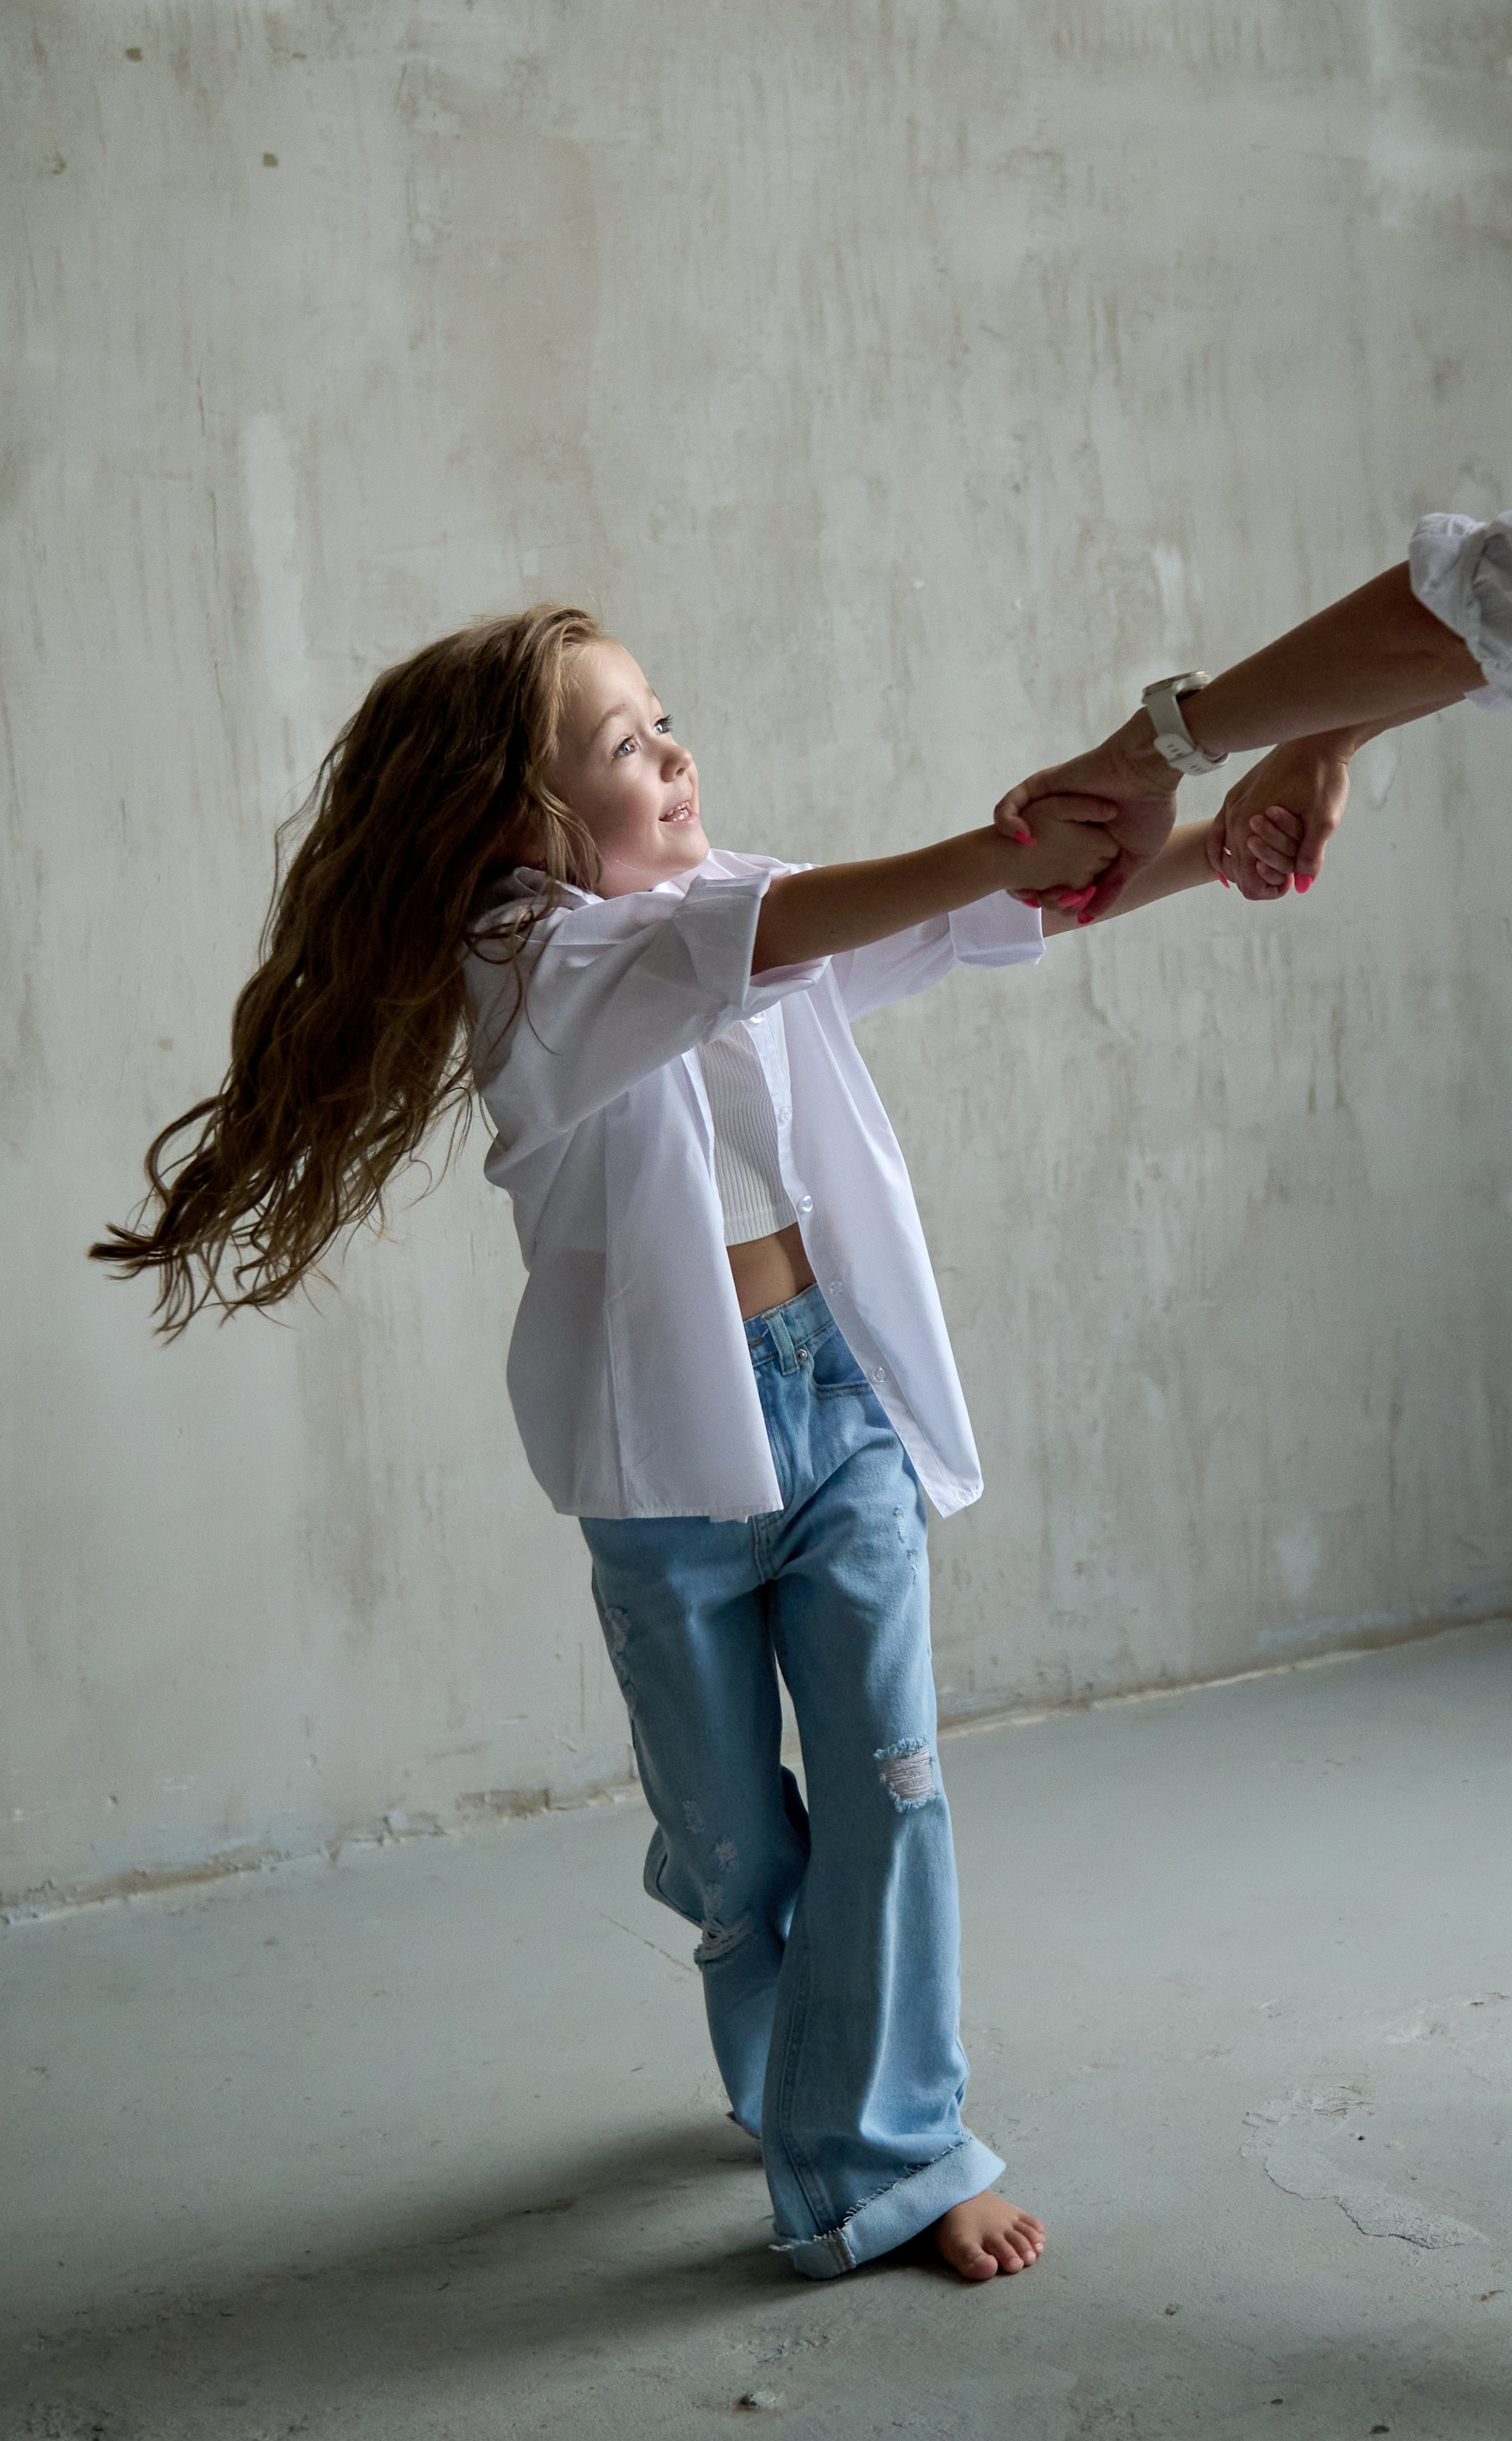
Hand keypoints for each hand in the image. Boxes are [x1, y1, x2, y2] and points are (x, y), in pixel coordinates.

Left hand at [994, 714, 1180, 920]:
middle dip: (1022, 881)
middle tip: (1028, 898)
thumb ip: (1109, 889)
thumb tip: (1086, 918)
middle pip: (1028, 859)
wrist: (1149, 773)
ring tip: (1022, 872)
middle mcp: (1062, 825)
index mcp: (1082, 842)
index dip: (1045, 891)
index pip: (1053, 872)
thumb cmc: (1150, 812)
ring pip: (1015, 837)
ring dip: (1011, 858)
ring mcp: (1048, 805)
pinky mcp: (1039, 787)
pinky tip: (1023, 838)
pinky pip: (1008, 805)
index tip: (1046, 905)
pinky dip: (1007, 822)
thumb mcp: (1133, 860)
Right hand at [1205, 737, 1351, 898]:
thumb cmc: (1322, 776)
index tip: (1292, 883)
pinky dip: (1225, 850)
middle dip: (1261, 878)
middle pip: (1237, 870)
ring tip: (1271, 864)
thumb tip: (1303, 886)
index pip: (1248, 880)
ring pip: (1226, 853)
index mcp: (1250, 827)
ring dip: (1247, 863)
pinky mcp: (1235, 795)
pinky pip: (1219, 832)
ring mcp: (1231, 805)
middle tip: (1288, 874)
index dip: (1270, 890)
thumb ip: (1311, 856)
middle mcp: (1233, 818)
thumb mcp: (1325, 820)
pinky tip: (1236, 857)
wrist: (1316, 739)